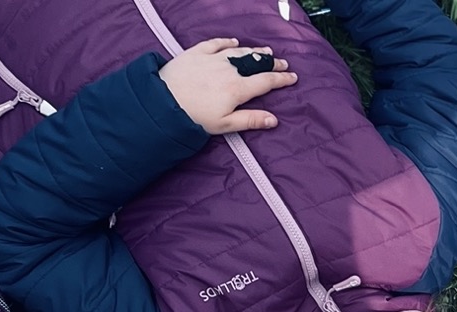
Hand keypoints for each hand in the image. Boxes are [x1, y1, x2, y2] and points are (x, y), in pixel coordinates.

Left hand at [158, 38, 295, 134]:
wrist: (164, 101)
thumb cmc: (195, 117)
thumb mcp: (225, 125)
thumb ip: (251, 120)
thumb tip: (274, 120)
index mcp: (237, 89)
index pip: (265, 81)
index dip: (281, 79)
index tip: (292, 77)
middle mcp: (228, 70)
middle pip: (255, 63)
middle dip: (271, 63)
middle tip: (282, 63)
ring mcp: (212, 58)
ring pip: (239, 52)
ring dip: (254, 51)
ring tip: (265, 52)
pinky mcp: (197, 52)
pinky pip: (216, 43)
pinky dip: (227, 41)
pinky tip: (234, 41)